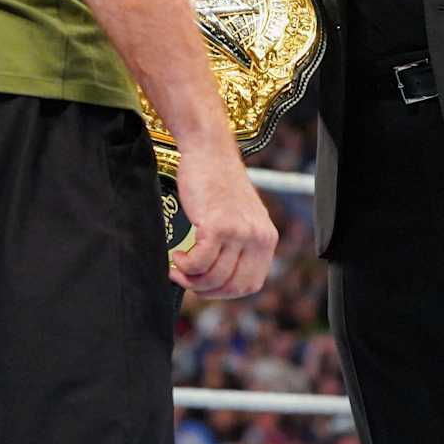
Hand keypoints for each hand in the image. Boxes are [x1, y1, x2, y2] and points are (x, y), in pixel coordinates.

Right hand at [168, 140, 276, 298]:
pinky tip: (177, 254)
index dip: (224, 292)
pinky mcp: (218, 226)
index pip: (250, 284)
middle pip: (231, 286)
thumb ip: (239, 246)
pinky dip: (184, 266)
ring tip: (179, 265)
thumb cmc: (217, 182)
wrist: (209, 151)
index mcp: (267, 238)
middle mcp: (258, 237)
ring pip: (213, 278)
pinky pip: (198, 264)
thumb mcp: (240, 217)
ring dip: (190, 278)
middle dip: (205, 290)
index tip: (205, 285)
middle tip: (186, 278)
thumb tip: (219, 281)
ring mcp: (239, 232)